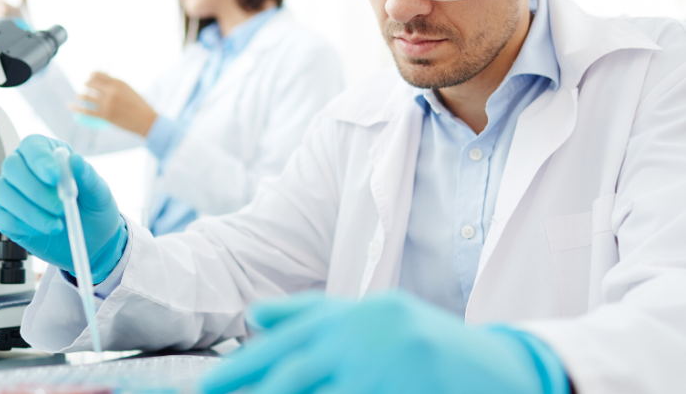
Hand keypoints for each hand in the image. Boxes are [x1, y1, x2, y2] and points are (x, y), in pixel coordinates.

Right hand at [0, 135, 127, 283]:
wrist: (92, 241)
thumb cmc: (94, 210)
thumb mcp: (99, 193)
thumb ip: (87, 176)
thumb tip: (75, 159)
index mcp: (49, 154)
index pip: (33, 146)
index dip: (40, 160)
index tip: (55, 178)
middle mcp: (25, 169)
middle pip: (12, 167)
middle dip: (36, 190)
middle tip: (60, 208)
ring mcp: (12, 192)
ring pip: (3, 192)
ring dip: (30, 212)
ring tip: (56, 225)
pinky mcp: (5, 215)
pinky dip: (19, 224)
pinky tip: (40, 230)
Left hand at [71, 72, 157, 136]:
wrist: (146, 121)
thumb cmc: (140, 106)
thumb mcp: (130, 91)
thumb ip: (117, 86)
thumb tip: (104, 82)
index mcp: (119, 82)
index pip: (100, 74)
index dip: (92, 74)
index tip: (90, 77)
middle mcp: (112, 91)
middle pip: (91, 84)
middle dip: (85, 83)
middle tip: (84, 86)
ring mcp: (108, 103)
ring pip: (87, 97)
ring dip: (80, 95)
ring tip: (78, 95)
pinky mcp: (105, 115)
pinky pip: (87, 111)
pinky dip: (77, 108)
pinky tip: (71, 106)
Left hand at [201, 292, 570, 393]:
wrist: (500, 365)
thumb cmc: (424, 340)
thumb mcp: (369, 316)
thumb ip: (310, 315)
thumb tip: (254, 319)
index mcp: (349, 315)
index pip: (280, 343)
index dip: (237, 368)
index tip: (202, 390)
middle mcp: (361, 336)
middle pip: (285, 373)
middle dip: (241, 391)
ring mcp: (381, 368)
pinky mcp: (400, 391)